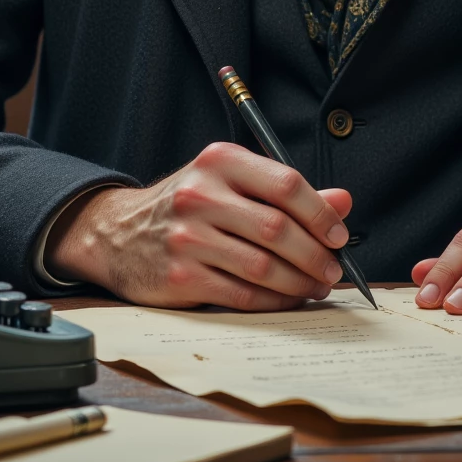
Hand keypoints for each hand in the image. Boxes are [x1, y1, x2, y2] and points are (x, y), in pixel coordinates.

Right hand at [45, 142, 351, 311]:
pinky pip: (241, 293)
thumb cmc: (189, 207)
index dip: (320, 213)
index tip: (339, 235)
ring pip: (262, 266)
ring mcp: (188, 236)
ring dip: (298, 282)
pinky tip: (286, 298)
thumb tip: (342, 202)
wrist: (119, 233)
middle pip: (277, 229)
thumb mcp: (232, 184)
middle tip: (332, 269)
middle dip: (315, 255)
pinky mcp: (180, 276)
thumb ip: (286, 193)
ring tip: (315, 286)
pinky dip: (273, 300)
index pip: (285, 184)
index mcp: (220, 161)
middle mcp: (201, 194)